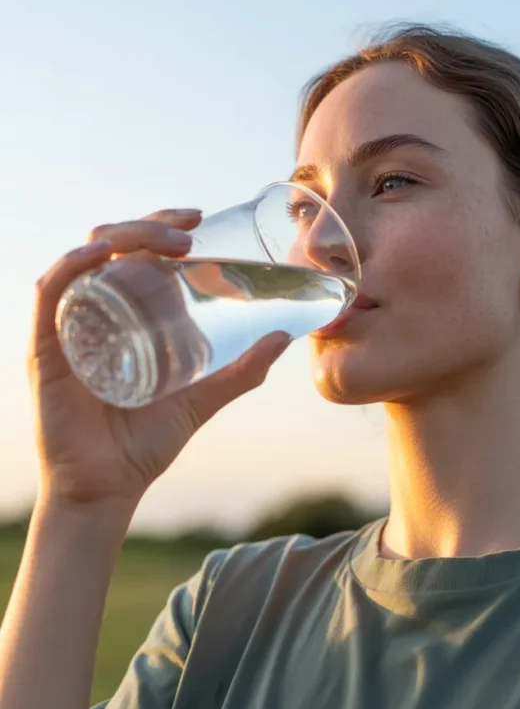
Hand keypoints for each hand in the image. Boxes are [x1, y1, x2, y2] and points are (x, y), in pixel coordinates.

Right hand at [28, 208, 289, 534]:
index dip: (161, 227)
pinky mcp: (45, 348)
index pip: (135, 254)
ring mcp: (67, 327)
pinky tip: (101, 254)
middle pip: (111, 245)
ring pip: (84, 258)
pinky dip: (72, 266)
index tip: (199, 219)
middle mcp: (92, 312)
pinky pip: (50, 293)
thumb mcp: (201, 399)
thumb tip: (285, 337)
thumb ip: (240, 372)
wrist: (107, 489)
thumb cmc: (144, 446)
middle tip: (192, 230)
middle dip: (150, 227)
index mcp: (123, 316)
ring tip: (169, 243)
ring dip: (123, 237)